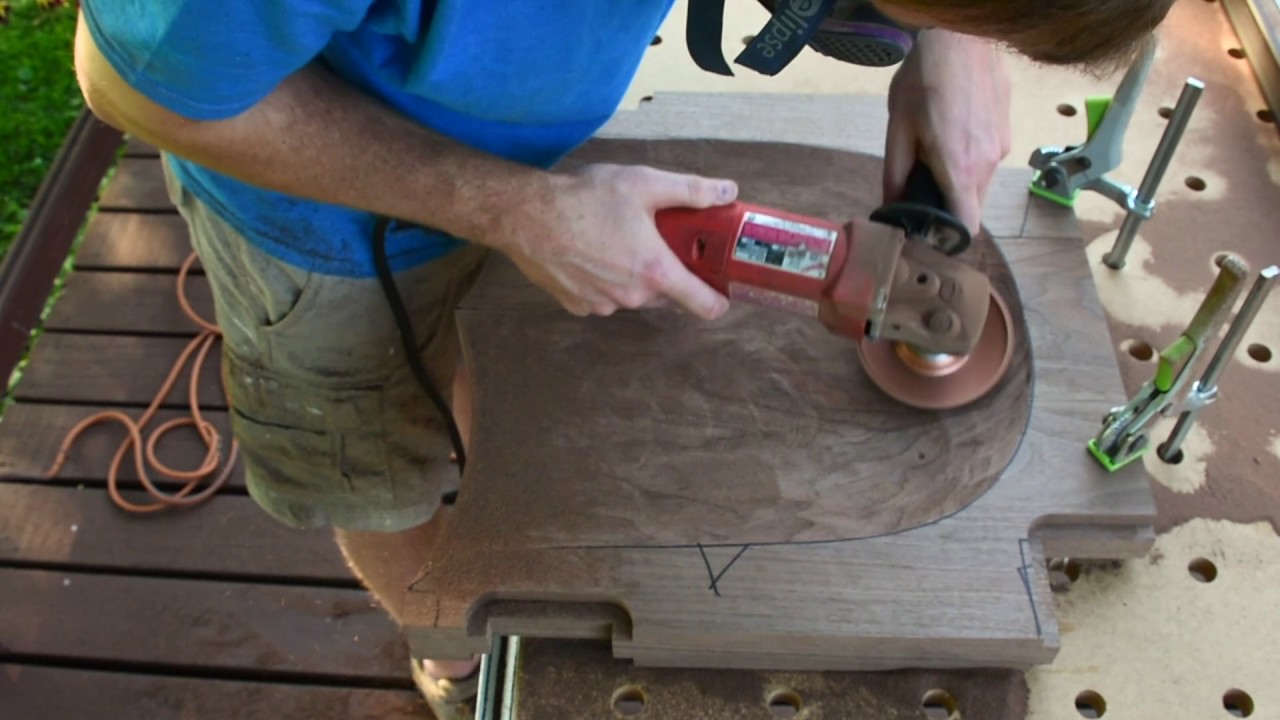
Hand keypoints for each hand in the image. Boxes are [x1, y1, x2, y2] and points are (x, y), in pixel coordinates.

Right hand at [485, 163, 737, 318]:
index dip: (717, 298)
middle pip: (665, 294)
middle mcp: (632, 297)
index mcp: (655, 272)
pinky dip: (603, 280)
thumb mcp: (644, 183)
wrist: (525, 216)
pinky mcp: (577, 306)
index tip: (721, 287)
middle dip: (666, 272)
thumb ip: (692, 190)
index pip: (703, 305)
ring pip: (632, 295)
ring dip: (632, 276)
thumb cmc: (585, 198)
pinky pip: (603, 297)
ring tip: (616, 241)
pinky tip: (590, 253)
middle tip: (658, 241)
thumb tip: (729, 191)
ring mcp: (603, 305)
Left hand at [883, 29, 1011, 234]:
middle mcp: (987, 162)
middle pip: (972, 204)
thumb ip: (894, 173)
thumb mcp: (897, 128)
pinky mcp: (1008, 127)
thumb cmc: (923, 81)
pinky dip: (972, 154)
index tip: (931, 231)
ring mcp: (1002, 144)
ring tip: (936, 150)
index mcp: (959, 168)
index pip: (968, 225)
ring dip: (961, 177)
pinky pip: (989, 155)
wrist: (961, 36)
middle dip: (949, 203)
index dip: (950, 236)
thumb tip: (891, 205)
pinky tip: (954, 129)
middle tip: (923, 185)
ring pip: (981, 180)